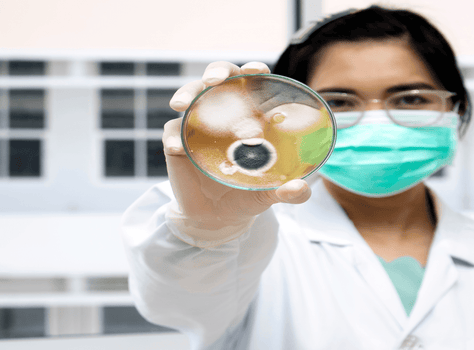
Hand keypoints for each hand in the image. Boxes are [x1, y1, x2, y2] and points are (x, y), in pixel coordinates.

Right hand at [163, 62, 311, 244]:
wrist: (219, 217)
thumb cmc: (249, 193)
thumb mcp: (271, 194)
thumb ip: (291, 192)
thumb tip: (301, 189)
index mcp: (251, 115)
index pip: (253, 83)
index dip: (255, 70)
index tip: (259, 71)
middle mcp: (224, 112)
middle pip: (220, 78)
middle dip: (218, 71)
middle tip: (215, 79)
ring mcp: (199, 123)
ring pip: (191, 96)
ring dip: (187, 94)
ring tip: (182, 104)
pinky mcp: (179, 141)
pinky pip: (172, 131)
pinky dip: (173, 136)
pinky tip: (177, 147)